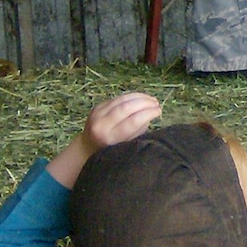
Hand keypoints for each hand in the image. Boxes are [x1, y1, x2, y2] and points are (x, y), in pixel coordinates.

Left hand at [47, 92, 162, 185]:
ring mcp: (97, 113)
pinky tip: (141, 98)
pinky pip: (117, 98)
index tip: (159, 111)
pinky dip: (131, 97)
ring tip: (151, 99)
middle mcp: (101, 124)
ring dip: (139, 97)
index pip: (132, 121)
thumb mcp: (126, 145)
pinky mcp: (98, 106)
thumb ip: (138, 130)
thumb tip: (151, 114)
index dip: (148, 113)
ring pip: (122, 99)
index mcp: (109, 138)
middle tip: (156, 103)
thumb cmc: (111, 150)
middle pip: (126, 107)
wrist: (88, 146)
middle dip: (144, 103)